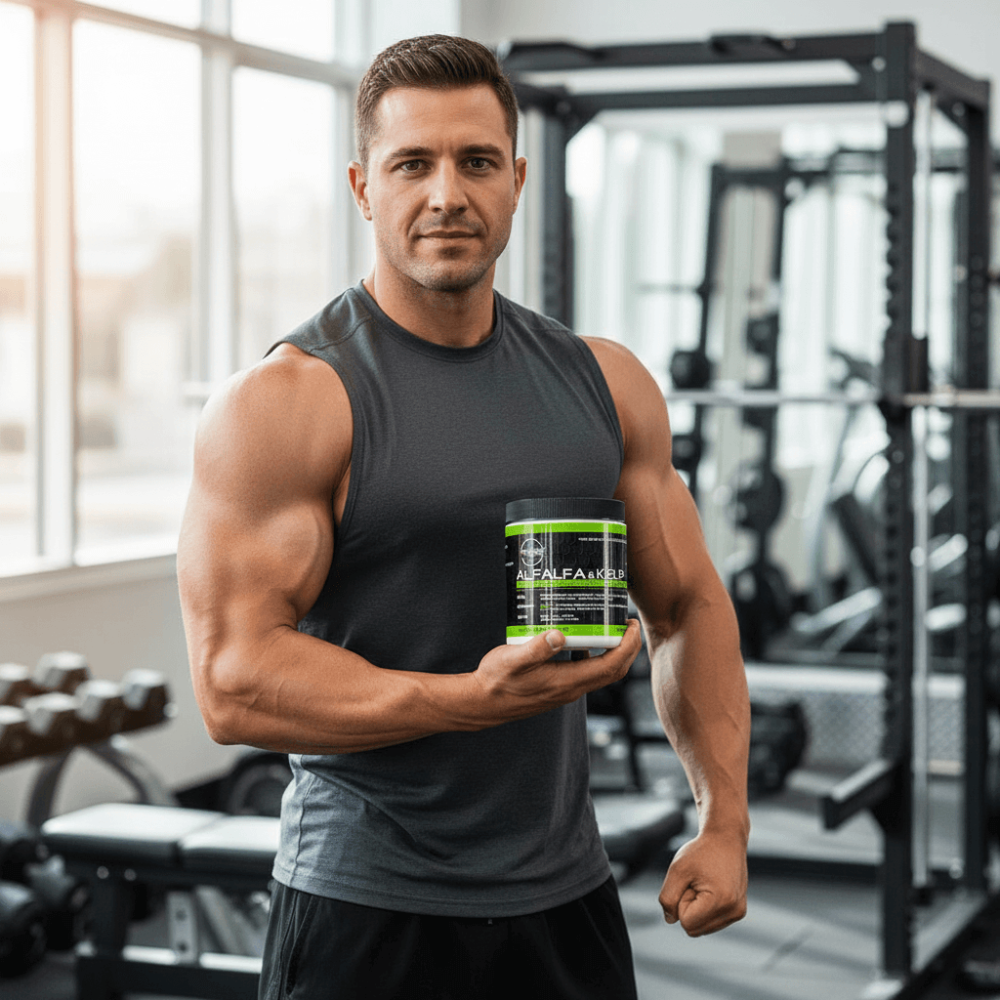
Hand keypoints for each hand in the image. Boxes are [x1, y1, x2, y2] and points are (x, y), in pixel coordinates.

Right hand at [470, 620, 641, 725]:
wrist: (481, 704)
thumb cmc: (495, 682)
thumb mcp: (512, 659)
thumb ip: (536, 648)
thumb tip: (558, 634)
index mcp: (566, 682)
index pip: (610, 666)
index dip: (627, 646)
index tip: (631, 625)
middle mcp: (570, 689)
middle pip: (612, 671)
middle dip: (626, 648)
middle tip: (627, 623)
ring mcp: (565, 690)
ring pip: (600, 673)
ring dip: (612, 652)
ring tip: (609, 628)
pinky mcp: (557, 688)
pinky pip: (585, 673)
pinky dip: (592, 656)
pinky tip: (580, 640)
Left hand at [659, 830, 747, 935]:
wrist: (725, 838)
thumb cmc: (701, 852)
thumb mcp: (677, 870)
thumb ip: (668, 898)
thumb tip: (670, 920)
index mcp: (722, 902)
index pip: (686, 923)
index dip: (681, 902)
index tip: (690, 882)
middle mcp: (734, 911)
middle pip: (694, 929)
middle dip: (689, 907)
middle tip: (696, 882)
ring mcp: (738, 912)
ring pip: (702, 928)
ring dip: (697, 908)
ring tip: (705, 884)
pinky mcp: (738, 911)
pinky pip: (711, 922)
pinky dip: (706, 908)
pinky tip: (712, 888)